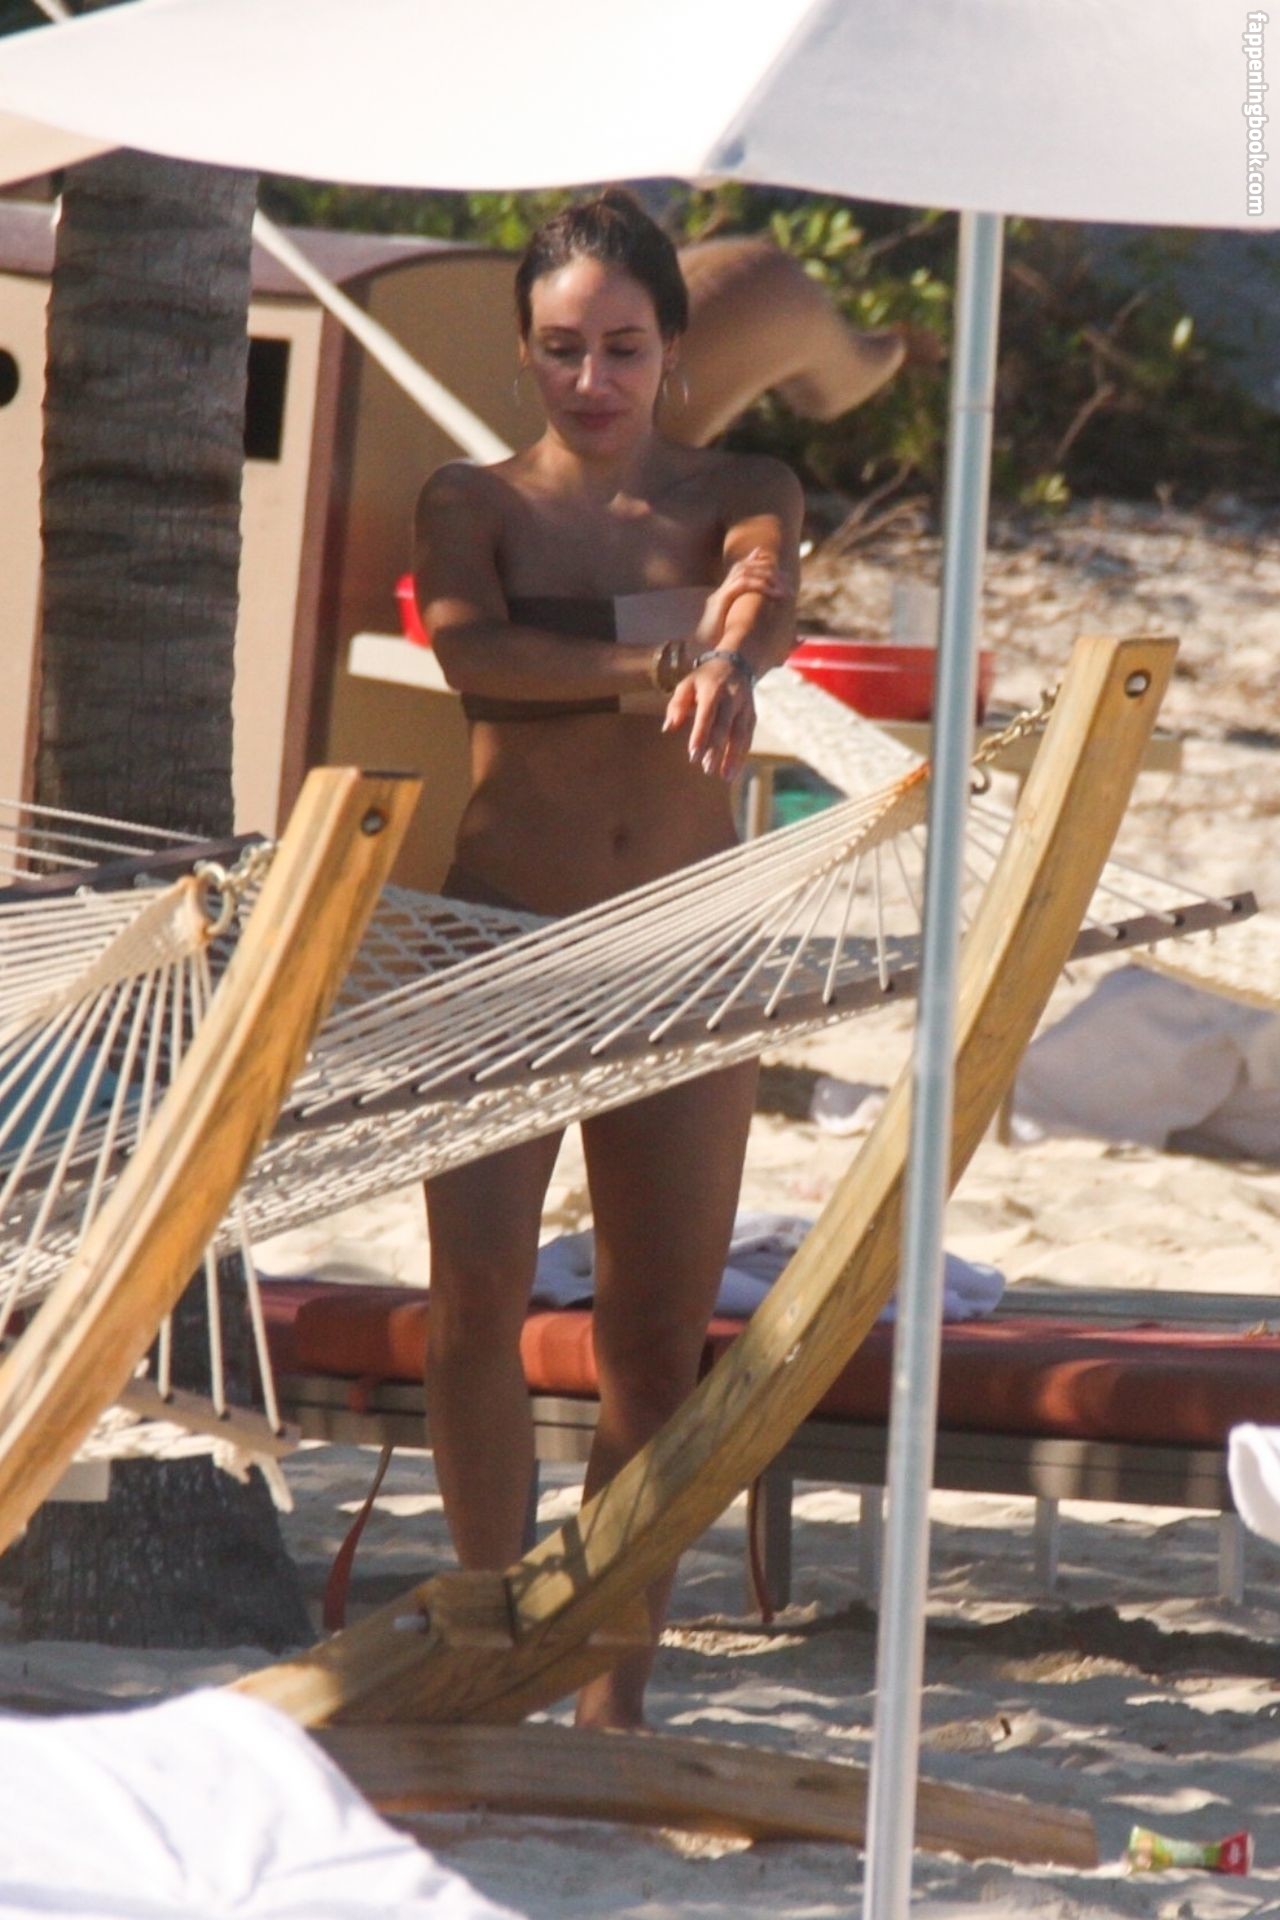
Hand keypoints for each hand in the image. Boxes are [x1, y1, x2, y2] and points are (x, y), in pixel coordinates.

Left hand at [662, 652, 755, 781]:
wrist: (737, 662)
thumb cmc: (705, 678)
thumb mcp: (687, 684)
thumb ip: (677, 705)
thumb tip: (668, 728)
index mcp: (713, 690)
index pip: (706, 716)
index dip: (700, 736)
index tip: (693, 756)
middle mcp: (731, 699)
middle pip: (725, 727)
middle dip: (716, 750)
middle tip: (707, 769)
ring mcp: (744, 707)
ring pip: (741, 734)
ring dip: (733, 757)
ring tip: (725, 776)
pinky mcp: (752, 715)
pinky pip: (748, 736)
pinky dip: (742, 753)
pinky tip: (734, 769)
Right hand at [694, 547, 788, 649]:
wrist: (703, 663)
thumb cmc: (725, 659)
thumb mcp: (748, 644)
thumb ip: (765, 637)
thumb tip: (797, 641)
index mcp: (723, 600)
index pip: (740, 572)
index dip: (758, 565)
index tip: (781, 572)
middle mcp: (720, 594)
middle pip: (743, 567)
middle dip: (768, 569)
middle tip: (788, 581)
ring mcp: (719, 597)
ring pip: (744, 572)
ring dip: (768, 577)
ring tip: (785, 591)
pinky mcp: (719, 602)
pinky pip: (742, 584)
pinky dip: (761, 586)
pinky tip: (776, 595)